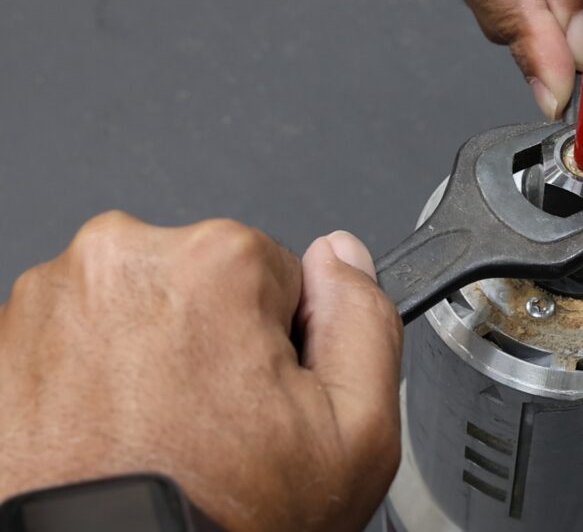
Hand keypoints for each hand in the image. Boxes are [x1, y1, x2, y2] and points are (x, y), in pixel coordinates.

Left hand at [0, 212, 402, 531]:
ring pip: (138, 310)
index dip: (280, 344)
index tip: (260, 397)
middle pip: (203, 283)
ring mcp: (48, 301)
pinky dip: (95, 380)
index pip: (277, 273)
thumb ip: (364, 320)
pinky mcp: (3, 344)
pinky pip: (78, 341)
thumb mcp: (356, 433)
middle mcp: (121, 262)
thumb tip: (343, 258)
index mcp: (214, 263)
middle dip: (215, 343)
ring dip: (151, 360)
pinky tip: (111, 437)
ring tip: (158, 437)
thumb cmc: (219, 518)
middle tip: (212, 425)